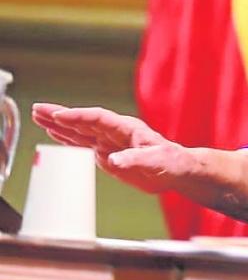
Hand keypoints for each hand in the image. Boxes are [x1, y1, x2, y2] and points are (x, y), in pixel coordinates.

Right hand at [31, 103, 194, 193]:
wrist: (178, 171)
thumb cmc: (173, 163)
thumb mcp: (157, 162)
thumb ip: (136, 160)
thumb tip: (114, 160)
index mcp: (128, 129)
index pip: (98, 119)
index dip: (78, 117)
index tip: (59, 115)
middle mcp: (116, 132)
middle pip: (84, 121)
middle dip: (60, 115)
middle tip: (37, 109)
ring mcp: (110, 142)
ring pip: (80, 130)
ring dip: (59, 124)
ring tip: (38, 116)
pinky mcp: (107, 154)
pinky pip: (83, 143)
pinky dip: (67, 138)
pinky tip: (55, 133)